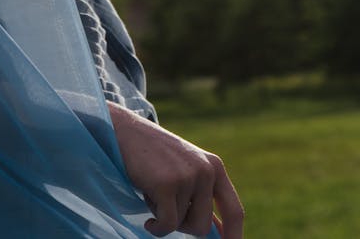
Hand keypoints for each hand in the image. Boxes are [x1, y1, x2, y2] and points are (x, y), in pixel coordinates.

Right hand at [107, 102, 243, 237]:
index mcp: (214, 167)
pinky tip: (147, 220)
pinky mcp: (167, 184)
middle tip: (166, 208)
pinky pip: (167, 225)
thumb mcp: (186, 171)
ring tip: (154, 193)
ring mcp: (187, 175)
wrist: (125, 132)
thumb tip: (219, 233)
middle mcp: (206, 170)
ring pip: (183, 226)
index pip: (235, 211)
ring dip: (165, 217)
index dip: (234, 238)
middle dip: (184, 226)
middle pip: (204, 227)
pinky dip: (156, 228)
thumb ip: (203, 197)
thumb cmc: (154, 157)